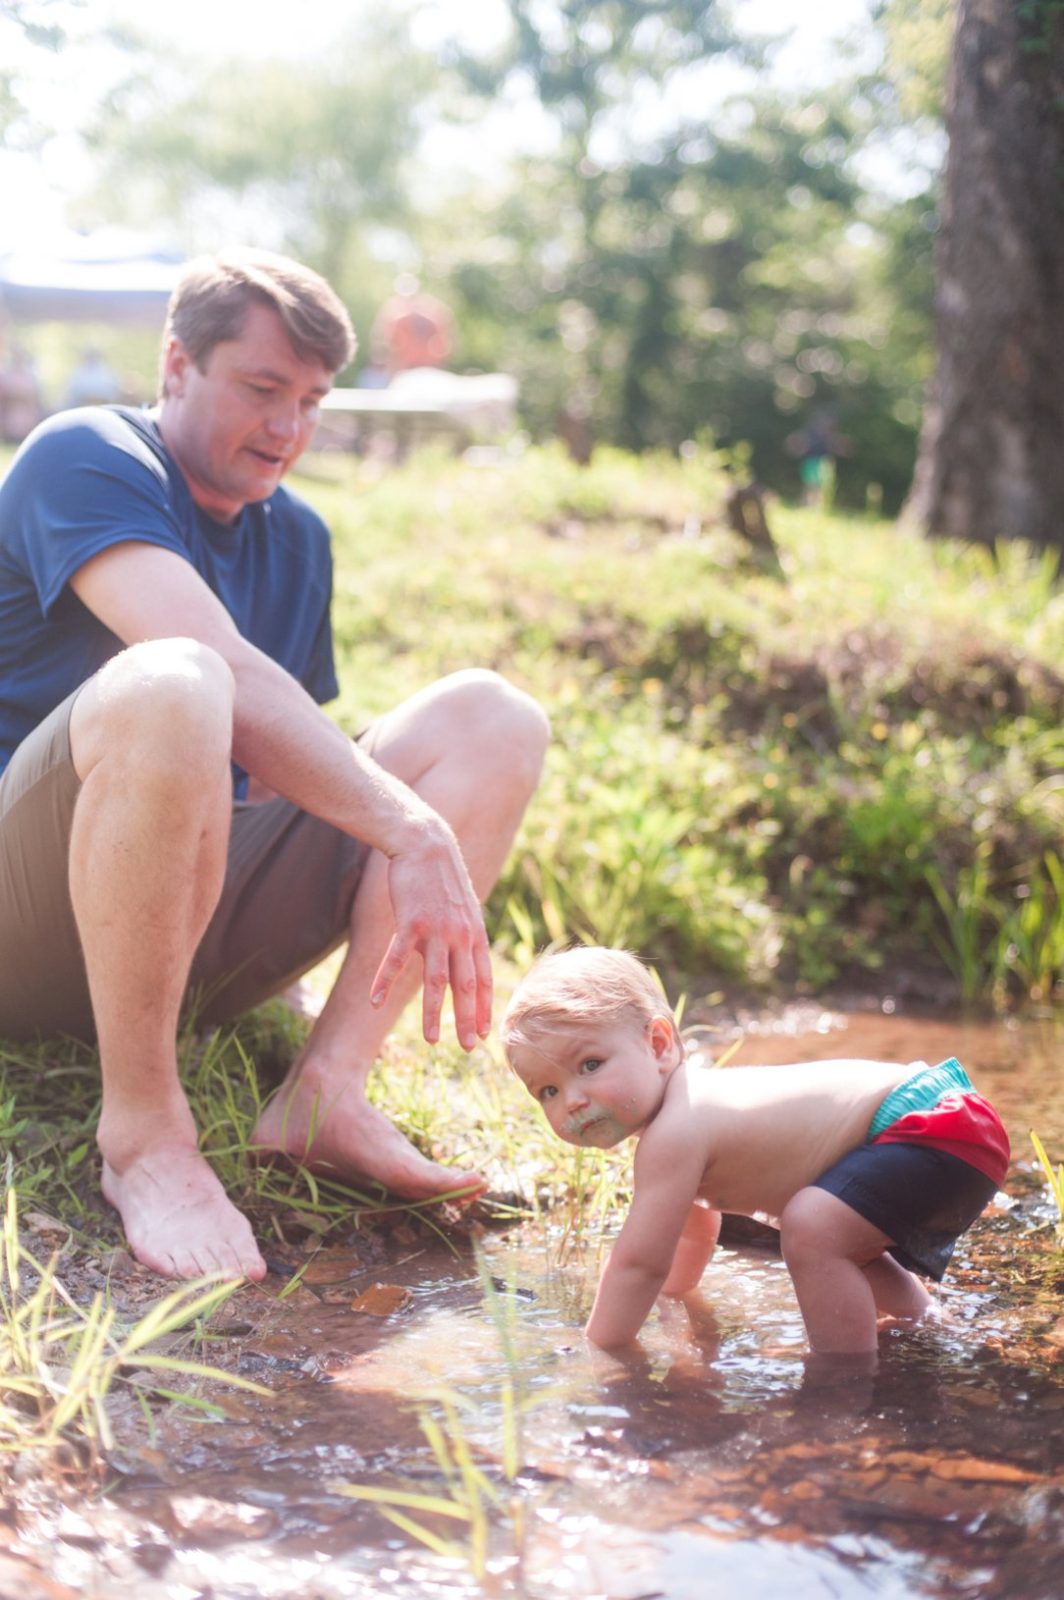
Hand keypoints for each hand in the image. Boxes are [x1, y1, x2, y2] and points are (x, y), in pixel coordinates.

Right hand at [369, 825, 492, 1049]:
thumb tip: (468, 959)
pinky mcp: (410, 922)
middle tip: (467, 1047)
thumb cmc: (442, 879)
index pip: (483, 979)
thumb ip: (466, 936)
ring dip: (434, 1013)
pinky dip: (385, 982)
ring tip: (433, 1041)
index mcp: (474, 934)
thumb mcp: (464, 907)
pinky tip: (375, 1003)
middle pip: (465, 986)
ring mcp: (436, 930)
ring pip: (436, 980)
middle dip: (466, 1019)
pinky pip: (396, 960)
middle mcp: (460, 936)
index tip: (483, 1033)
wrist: (425, 845)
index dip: (483, 1008)